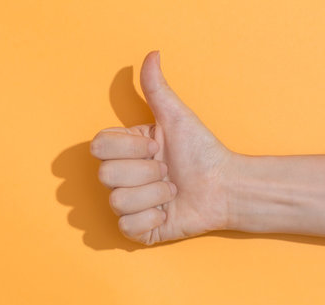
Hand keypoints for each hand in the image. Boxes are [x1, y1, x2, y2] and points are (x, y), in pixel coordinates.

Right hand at [90, 51, 238, 244]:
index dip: (129, 148)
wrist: (225, 187)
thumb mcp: (177, 117)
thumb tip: (153, 54)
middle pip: (106, 175)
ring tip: (172, 191)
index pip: (98, 147)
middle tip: (168, 171)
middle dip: (146, 172)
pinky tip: (168, 212)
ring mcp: (127, 205)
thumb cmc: (202, 152)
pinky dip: (153, 218)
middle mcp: (120, 178)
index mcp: (123, 151)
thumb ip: (157, 88)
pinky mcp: (137, 230)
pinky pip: (128, 226)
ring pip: (117, 201)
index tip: (156, 146)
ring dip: (154, 195)